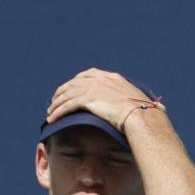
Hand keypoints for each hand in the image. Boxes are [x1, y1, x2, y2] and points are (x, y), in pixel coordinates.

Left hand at [45, 68, 161, 132]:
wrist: (142, 116)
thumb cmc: (144, 114)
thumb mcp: (136, 102)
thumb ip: (128, 100)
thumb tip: (135, 109)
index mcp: (111, 78)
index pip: (87, 75)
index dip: (75, 83)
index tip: (70, 90)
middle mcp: (100, 79)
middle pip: (73, 84)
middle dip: (62, 93)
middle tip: (55, 102)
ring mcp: (93, 88)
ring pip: (67, 95)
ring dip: (56, 104)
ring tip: (50, 113)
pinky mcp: (87, 99)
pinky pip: (67, 106)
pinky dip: (58, 112)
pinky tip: (51, 119)